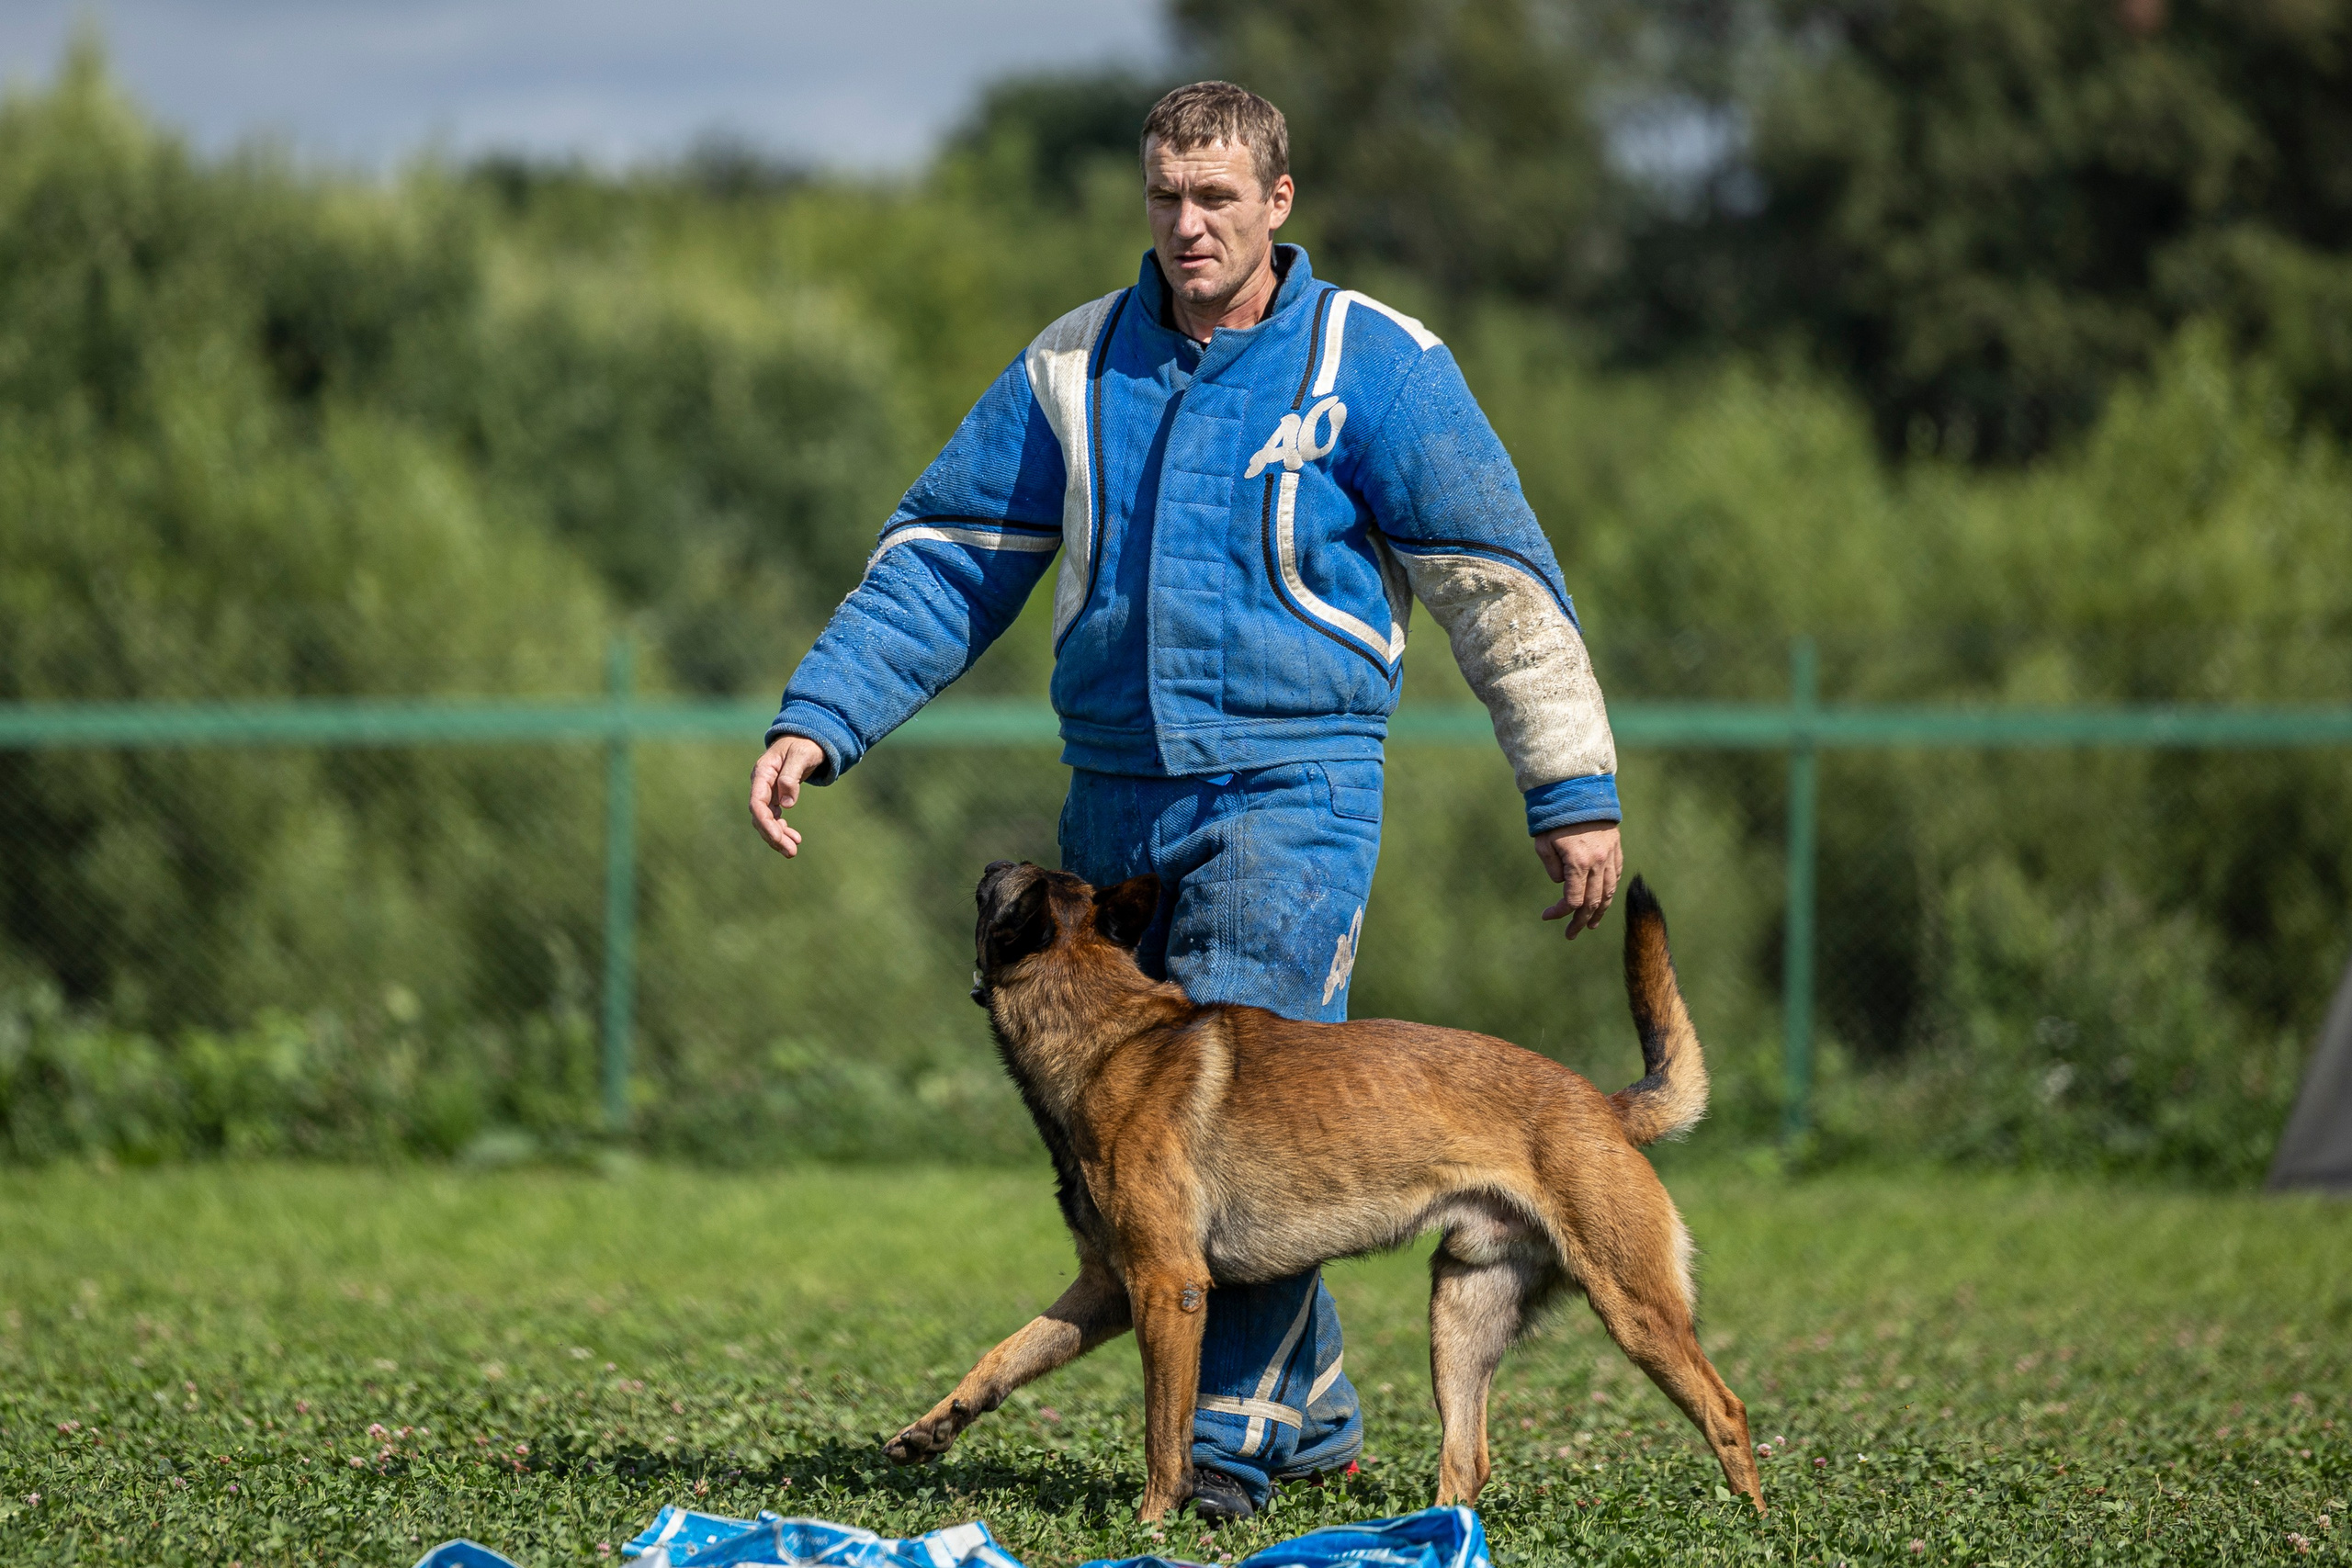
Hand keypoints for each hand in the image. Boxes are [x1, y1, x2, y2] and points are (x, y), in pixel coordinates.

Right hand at [749, 736, 826, 856]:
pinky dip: (783, 829)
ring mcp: (767, 791)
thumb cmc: (804, 743)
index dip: (766, 822)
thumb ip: (791, 777)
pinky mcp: (775, 796)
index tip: (778, 837)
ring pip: (766, 820)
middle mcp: (761, 783)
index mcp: (763, 772)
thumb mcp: (801, 755)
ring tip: (792, 851)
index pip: (757, 802)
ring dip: (778, 836)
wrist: (808, 737)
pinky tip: (794, 838)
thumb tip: (787, 804)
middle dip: (773, 835)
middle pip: (760, 816)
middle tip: (791, 852)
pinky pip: (774, 817)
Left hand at [1535, 822, 1622, 939]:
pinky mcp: (1616, 848)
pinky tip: (1603, 900)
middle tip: (1571, 934)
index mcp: (1578, 863)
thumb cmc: (1554, 816)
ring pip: (1609, 892)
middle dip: (1581, 921)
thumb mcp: (1543, 843)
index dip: (1560, 913)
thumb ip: (1552, 867)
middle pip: (1593, 902)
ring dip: (1600, 911)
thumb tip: (1562, 884)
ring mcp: (1610, 856)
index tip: (1547, 916)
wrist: (1579, 789)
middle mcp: (1598, 862)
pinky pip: (1616, 876)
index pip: (1573, 900)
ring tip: (1592, 925)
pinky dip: (1609, 891)